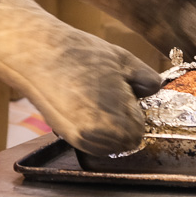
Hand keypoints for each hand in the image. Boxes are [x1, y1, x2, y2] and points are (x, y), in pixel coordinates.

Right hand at [0, 0, 160, 155]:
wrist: (39, 54)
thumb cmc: (82, 55)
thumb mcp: (125, 61)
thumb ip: (148, 80)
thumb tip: (156, 88)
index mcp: (119, 124)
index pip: (141, 130)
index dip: (135, 110)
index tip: (125, 94)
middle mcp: (99, 139)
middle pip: (125, 140)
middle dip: (122, 120)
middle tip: (108, 93)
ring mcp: (79, 140)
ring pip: (106, 142)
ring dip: (107, 126)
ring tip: (92, 96)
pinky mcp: (64, 135)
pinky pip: (89, 138)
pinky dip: (91, 126)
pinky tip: (81, 103)